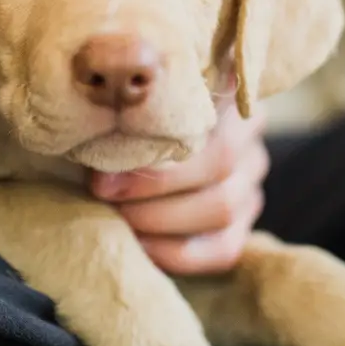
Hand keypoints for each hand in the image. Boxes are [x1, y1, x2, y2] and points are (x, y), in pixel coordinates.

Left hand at [90, 99, 269, 275]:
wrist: (143, 163)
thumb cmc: (127, 126)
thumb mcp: (130, 109)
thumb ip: (124, 115)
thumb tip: (94, 138)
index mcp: (223, 93)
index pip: (209, 110)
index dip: (159, 136)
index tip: (109, 157)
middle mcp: (248, 138)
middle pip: (219, 161)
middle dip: (154, 183)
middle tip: (104, 189)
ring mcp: (250, 183)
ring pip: (223, 208)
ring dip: (161, 218)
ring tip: (118, 217)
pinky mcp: (244, 227)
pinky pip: (224, 248)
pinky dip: (177, 253)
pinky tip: (140, 246)